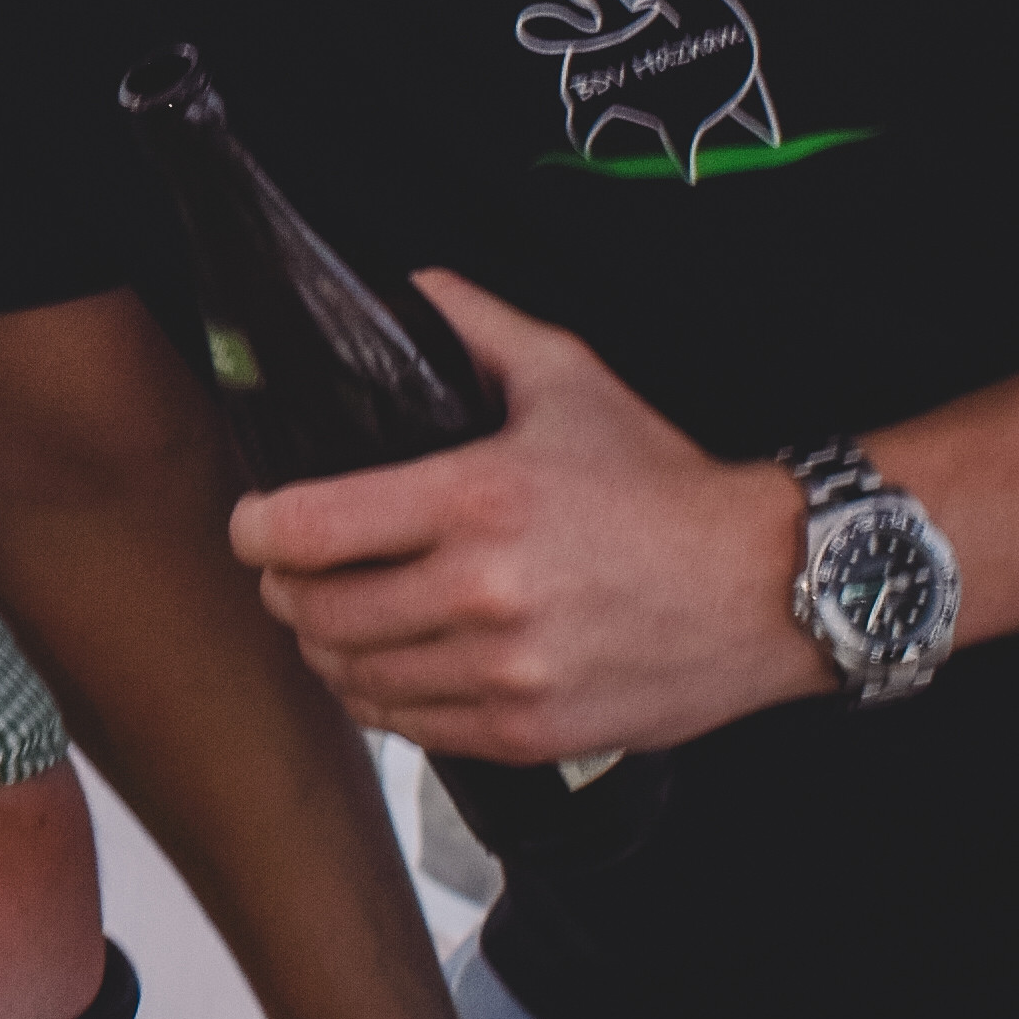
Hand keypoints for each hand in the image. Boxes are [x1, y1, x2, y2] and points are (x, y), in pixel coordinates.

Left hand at [231, 276, 824, 762]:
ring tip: (333, 619)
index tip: (254, 523)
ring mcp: (503, 672)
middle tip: (291, 572)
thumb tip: (402, 287)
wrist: (764, 585)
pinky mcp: (526, 731)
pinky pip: (408, 727)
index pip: (305, 527)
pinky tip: (386, 668)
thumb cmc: (661, 479)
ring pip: (352, 676)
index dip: (256, 527)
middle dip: (284, 588)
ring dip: (326, 648)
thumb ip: (472, 324)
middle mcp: (480, 591)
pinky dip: (379, 699)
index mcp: (475, 498)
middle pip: (314, 610)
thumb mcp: (569, 376)